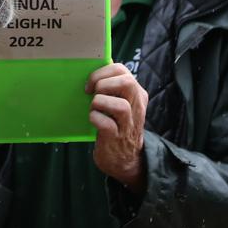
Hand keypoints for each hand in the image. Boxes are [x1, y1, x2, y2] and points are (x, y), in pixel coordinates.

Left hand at [85, 63, 147, 191]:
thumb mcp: (121, 103)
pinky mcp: (117, 138)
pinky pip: (107, 124)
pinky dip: (95, 118)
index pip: (122, 70)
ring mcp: (128, 124)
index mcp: (136, 94)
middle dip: (103, 84)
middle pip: (127, 83)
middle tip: (92, 93)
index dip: (102, 72)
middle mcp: (136, 107)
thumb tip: (94, 68)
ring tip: (94, 108)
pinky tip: (92, 120)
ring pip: (120, 105)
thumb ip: (113, 87)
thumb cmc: (118, 125)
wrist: (125, 159)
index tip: (91, 83)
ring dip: (100, 103)